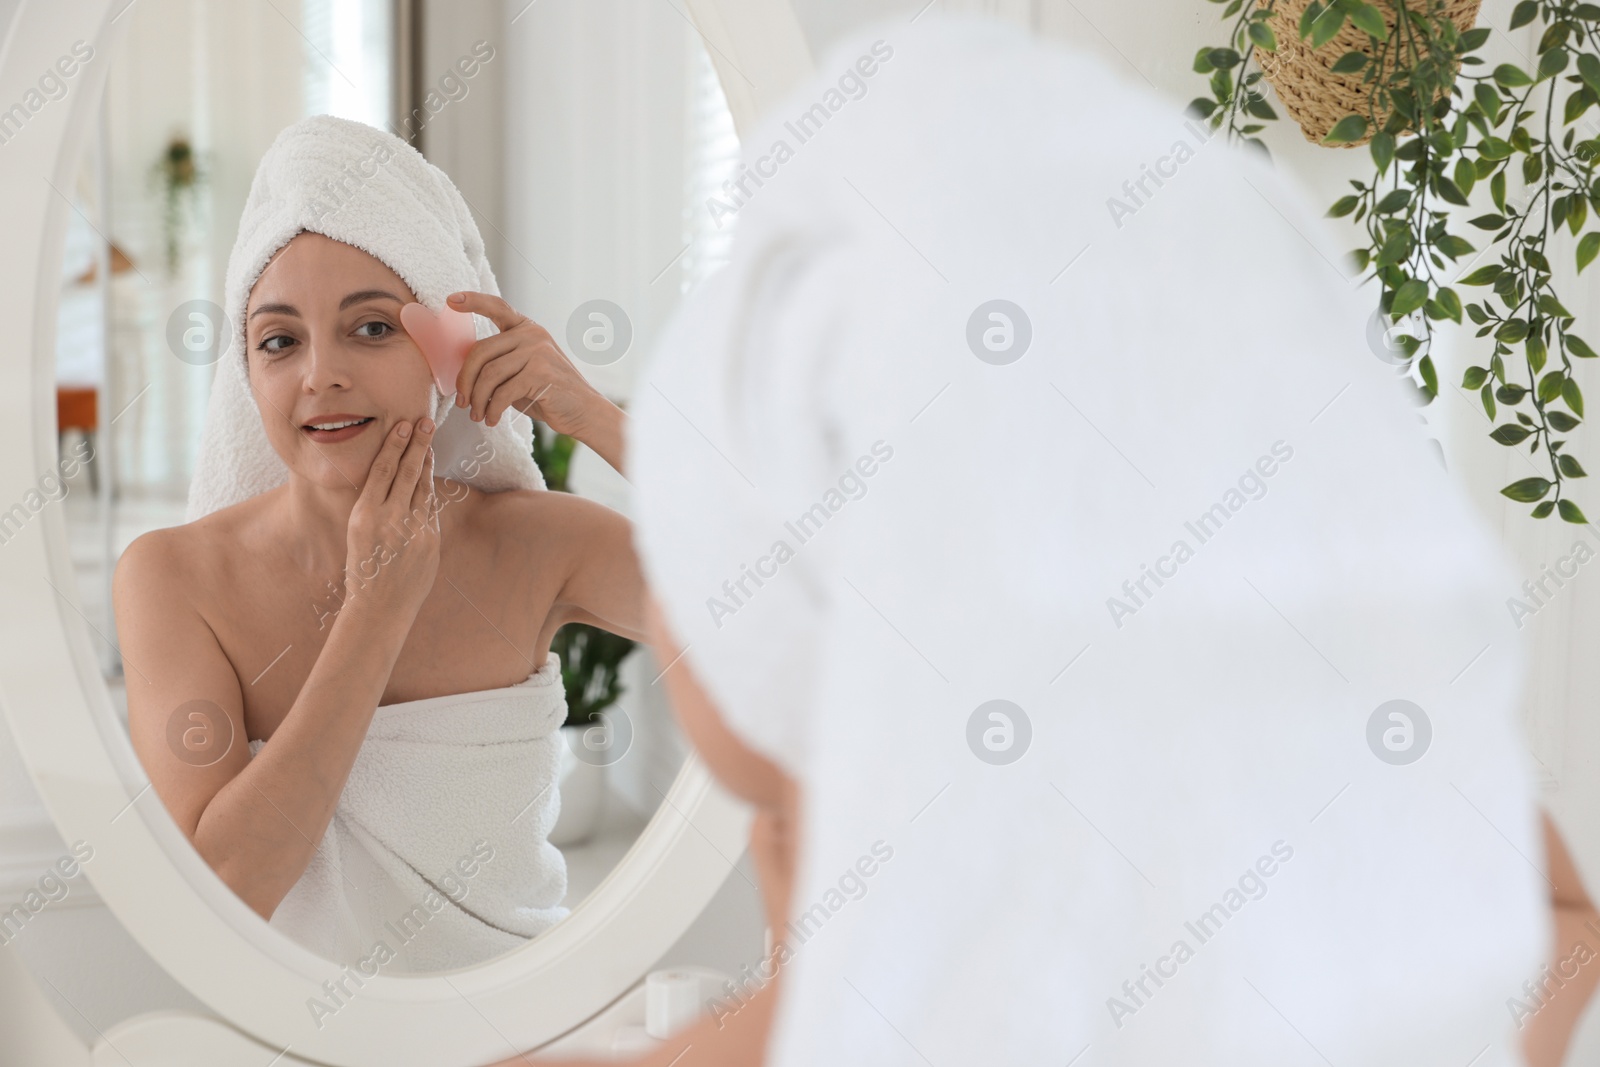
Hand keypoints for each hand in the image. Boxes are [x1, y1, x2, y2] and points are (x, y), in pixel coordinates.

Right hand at [343, 418, 440, 623]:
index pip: (383, 471)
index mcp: (365, 515)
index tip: (402, 426)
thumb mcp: (358, 534)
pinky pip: (430, 510)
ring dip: (427, 464)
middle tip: (425, 421)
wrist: (380, 607)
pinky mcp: (431, 541)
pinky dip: (429, 493)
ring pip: (423, 488)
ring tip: (428, 444)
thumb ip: (375, 508)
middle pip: (408, 472)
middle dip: (418, 444)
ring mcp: (414, 530)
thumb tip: (393, 482)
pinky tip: (429, 478)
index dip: (395, 446)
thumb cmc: (364, 569)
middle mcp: (390, 519)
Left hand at [447, 291, 608, 435]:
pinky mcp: (541, 373)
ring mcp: (538, 351)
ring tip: (478, 415)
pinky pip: (502, 392)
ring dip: (478, 400)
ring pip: (489, 374)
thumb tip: (462, 375)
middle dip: (465, 380)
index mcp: (527, 328)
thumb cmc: (547, 393)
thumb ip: (498, 363)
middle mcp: (532, 334)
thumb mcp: (521, 371)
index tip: (451, 300)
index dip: (473, 301)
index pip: (497, 307)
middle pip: (481, 351)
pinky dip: (492, 410)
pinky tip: (492, 419)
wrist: (583, 411)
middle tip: (463, 402)